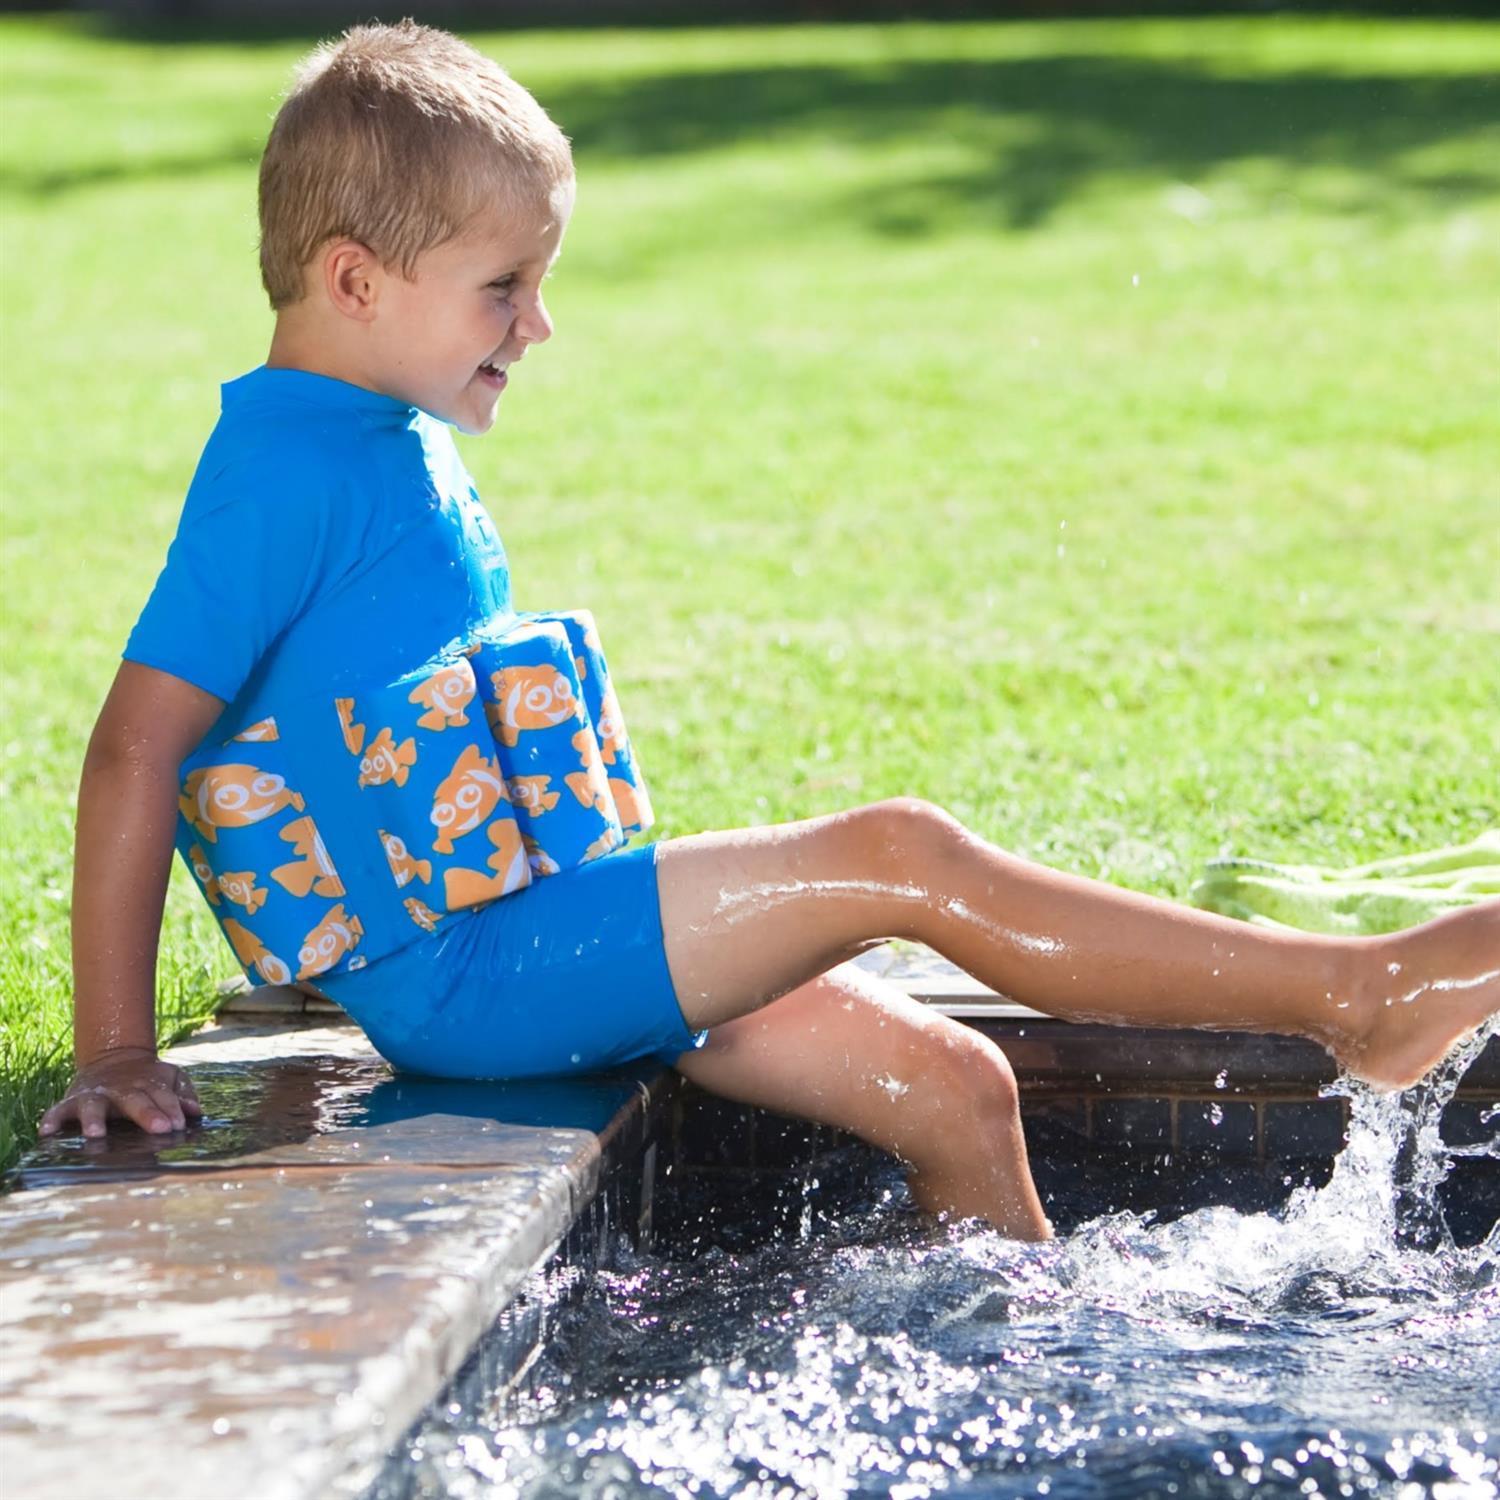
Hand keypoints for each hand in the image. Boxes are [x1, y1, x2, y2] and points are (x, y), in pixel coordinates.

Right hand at [37, 1048, 203, 1138]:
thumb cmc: (147, 1078)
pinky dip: (52, 1119)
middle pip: (134, 1100)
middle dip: (146, 1114)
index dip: (171, 1109)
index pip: (163, 1096)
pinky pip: (59, 1110)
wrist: (113, 1057)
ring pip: (94, 1106)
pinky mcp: (72, 1101)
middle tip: (159, 1128)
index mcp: (147, 1083)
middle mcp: (121, 1089)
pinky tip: (47, 1131)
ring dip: (93, 1119)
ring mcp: (95, 1094)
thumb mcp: (170, 1077)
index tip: (178, 1125)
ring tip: (95, 1134)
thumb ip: (183, 1093)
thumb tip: (196, 1111)